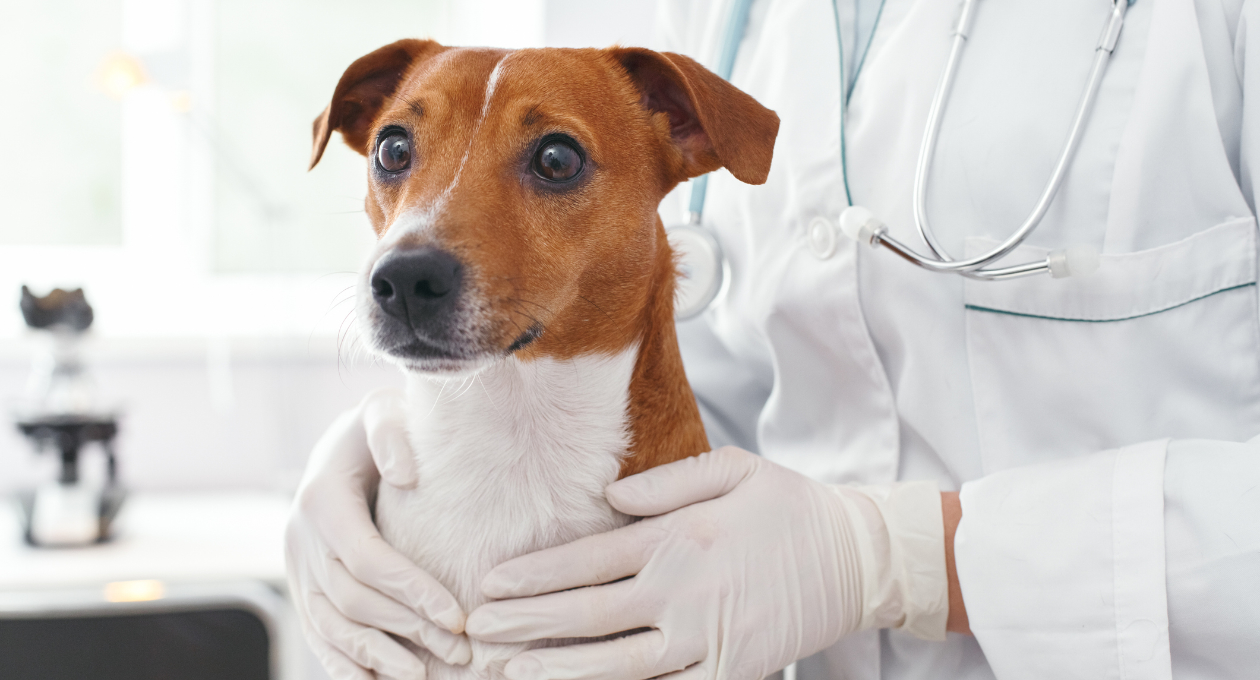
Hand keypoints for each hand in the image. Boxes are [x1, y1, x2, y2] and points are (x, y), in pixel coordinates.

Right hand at [285, 389, 470, 678]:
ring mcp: (297, 567)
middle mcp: (300, 538)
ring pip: (332, 626)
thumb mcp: (382, 411)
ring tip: (422, 676)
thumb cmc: (375, 428)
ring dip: (376, 656)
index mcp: (321, 500)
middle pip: (354, 600)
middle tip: (459, 652)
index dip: (413, 592)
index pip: (369, 559)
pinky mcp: (302, 586)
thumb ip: (390, 433)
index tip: (458, 616)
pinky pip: (317, 633)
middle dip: (407, 630)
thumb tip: (404, 472)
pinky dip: (343, 662)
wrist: (343, 443)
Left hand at [465, 447, 947, 679]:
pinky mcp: (729, 670)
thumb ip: (666, 482)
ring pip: (615, 664)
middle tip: (475, 635)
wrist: (858, 558)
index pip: (586, 560)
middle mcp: (681, 591)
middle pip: (586, 615)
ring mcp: (704, 638)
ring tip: (508, 675)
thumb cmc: (789, 507)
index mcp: (676, 538)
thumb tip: (608, 499)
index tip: (490, 585)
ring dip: (557, 670)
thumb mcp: (732, 469)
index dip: (533, 575)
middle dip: (525, 625)